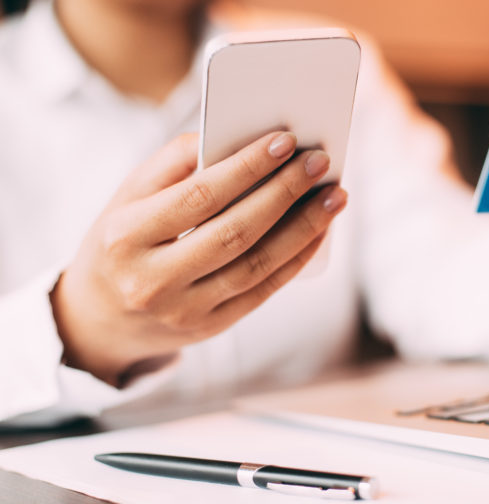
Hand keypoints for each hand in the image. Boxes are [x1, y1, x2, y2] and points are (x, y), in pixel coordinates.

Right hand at [50, 131, 346, 384]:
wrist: (100, 320)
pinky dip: (297, 258)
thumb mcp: (126, 199)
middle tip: (320, 162)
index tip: (286, 140)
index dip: (247, 168)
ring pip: (258, 265)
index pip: (199, 197)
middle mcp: (154, 280)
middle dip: (285, 193)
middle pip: (235, 232)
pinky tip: (319, 231)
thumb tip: (234, 138)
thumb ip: (172, 164)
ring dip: (304, 228)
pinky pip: (264, 290)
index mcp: (126, 236)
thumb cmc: (120, 243)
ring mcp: (184, 310)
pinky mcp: (211, 327)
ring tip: (334, 196)